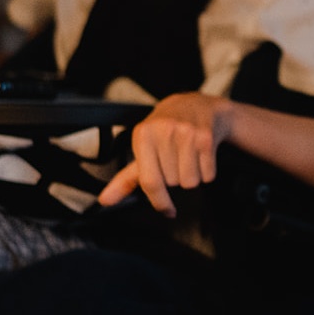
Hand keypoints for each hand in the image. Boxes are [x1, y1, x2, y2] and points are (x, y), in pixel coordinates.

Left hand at [97, 93, 234, 217]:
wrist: (195, 104)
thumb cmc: (165, 127)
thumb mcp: (143, 148)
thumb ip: (125, 179)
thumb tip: (106, 200)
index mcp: (143, 135)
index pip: (150, 181)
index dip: (159, 201)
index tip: (166, 210)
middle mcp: (164, 132)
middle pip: (172, 183)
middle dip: (176, 177)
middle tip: (176, 159)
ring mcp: (187, 133)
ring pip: (191, 181)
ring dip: (192, 176)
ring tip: (188, 157)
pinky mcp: (206, 137)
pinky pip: (208, 174)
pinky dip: (206, 171)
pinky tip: (201, 155)